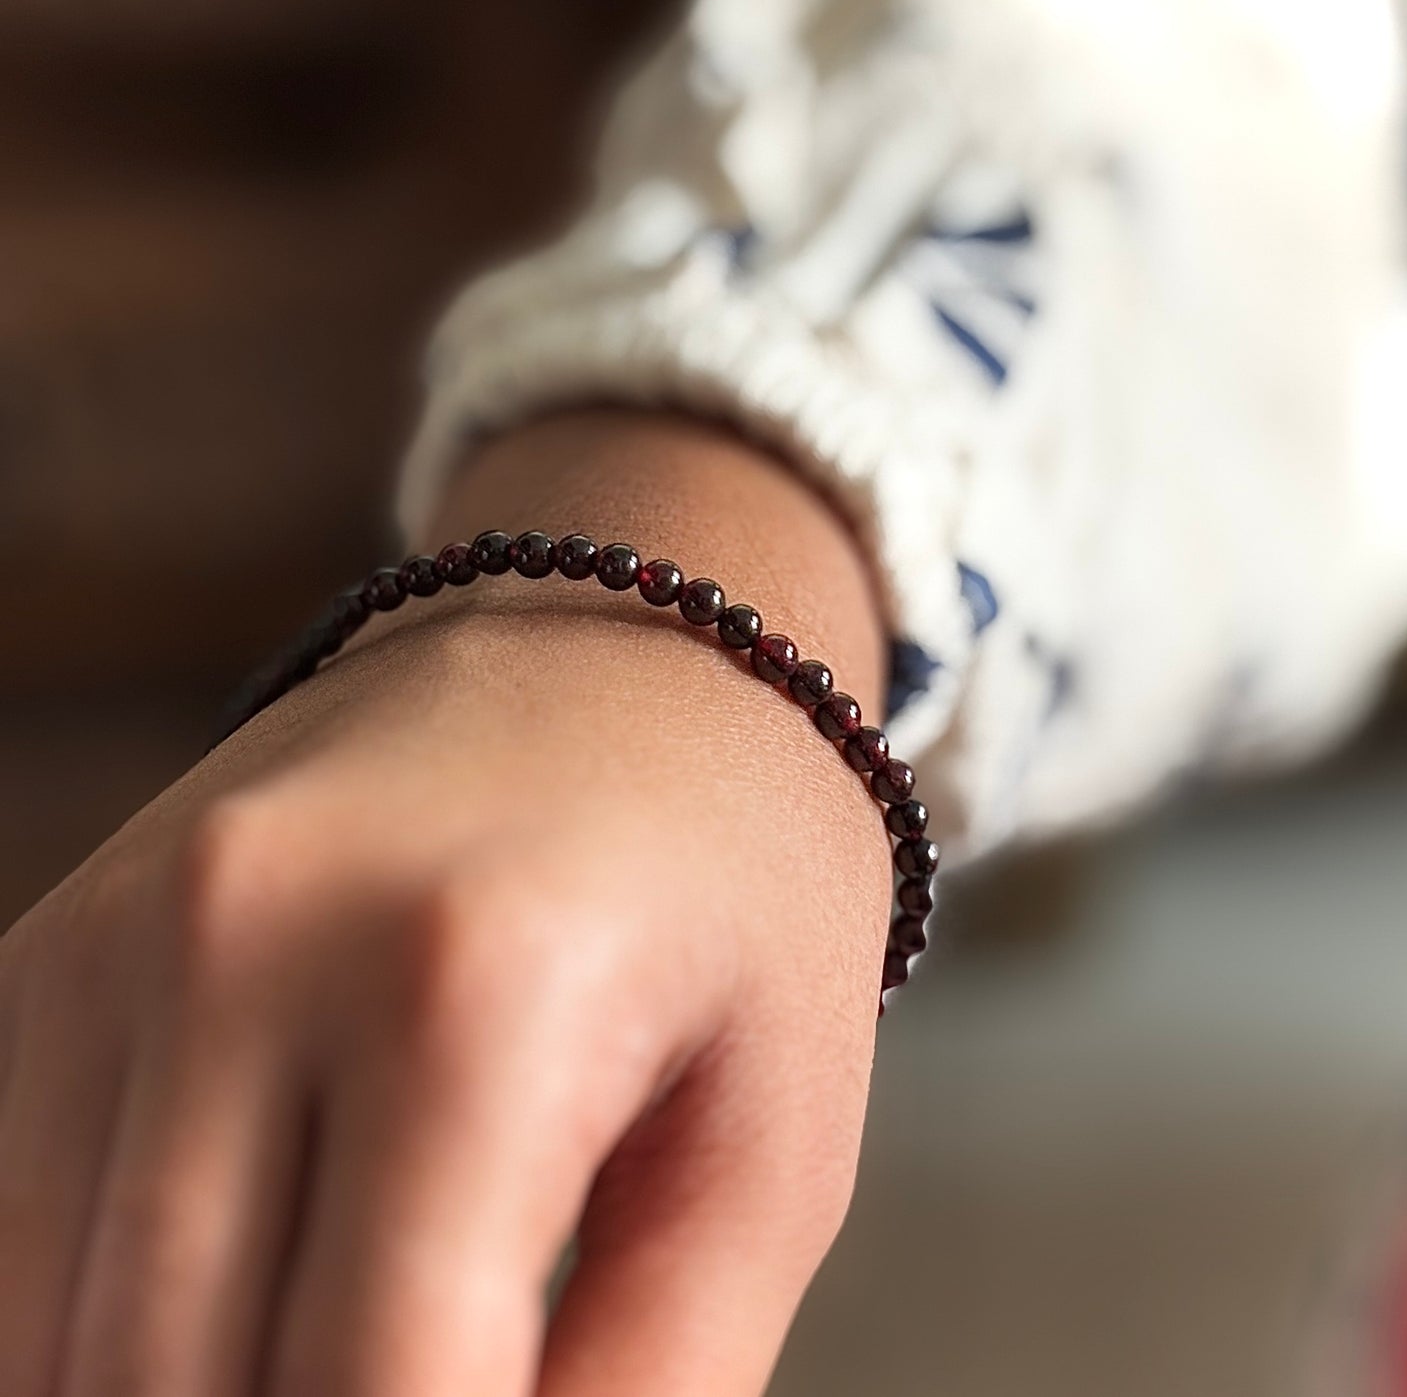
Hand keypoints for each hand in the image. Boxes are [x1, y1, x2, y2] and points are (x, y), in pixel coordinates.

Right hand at [0, 414, 891, 1395]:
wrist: (622, 649)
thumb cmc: (735, 881)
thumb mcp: (766, 1141)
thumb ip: (650, 1380)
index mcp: (474, 987)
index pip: (382, 1392)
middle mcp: (250, 940)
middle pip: (186, 1388)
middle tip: (446, 1375)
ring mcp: (122, 934)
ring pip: (61, 1343)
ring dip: (204, 1395)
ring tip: (370, 1342)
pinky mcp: (57, 943)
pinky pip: (13, 1233)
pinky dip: (112, 1332)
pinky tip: (254, 1305)